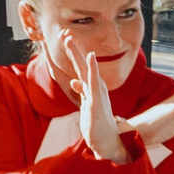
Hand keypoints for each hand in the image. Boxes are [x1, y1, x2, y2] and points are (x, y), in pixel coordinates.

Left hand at [61, 40, 127, 163]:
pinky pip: (94, 82)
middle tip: (64, 32)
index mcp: (91, 87)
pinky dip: (93, 68)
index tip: (65, 39)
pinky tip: (91, 56)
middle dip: (73, 48)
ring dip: (78, 53)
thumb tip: (75, 80)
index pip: (80, 67)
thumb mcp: (86, 104)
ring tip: (70, 39)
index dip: (73, 53)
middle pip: (82, 64)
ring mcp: (96, 93)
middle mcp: (95, 87)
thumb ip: (82, 91)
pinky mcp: (96, 101)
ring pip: (85, 69)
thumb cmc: (97, 123)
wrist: (108, 141)